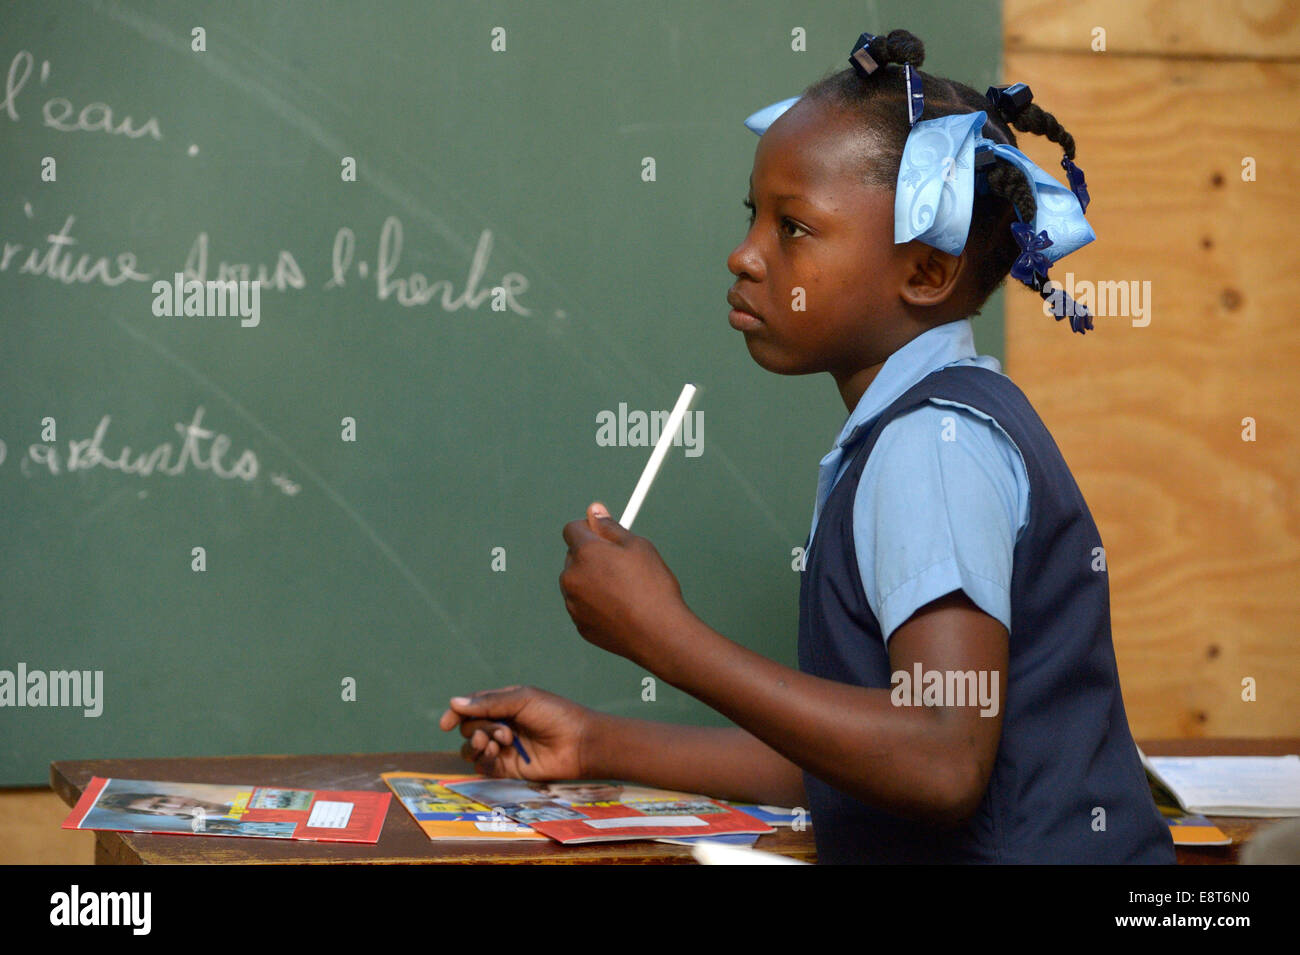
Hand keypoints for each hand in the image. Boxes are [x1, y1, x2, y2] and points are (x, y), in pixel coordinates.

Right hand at [438, 685, 592, 778]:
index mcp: (504, 704)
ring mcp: (503, 747)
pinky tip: (497, 754)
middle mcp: (500, 725)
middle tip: (505, 733)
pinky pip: (482, 766)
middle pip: (469, 727)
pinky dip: (482, 759)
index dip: (457, 714)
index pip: (471, 707)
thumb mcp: (521, 700)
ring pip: (471, 748)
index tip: (446, 723)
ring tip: (496, 744)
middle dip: (479, 729)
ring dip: (477, 745)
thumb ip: (487, 703)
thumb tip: (453, 702)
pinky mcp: (507, 768)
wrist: (578, 743)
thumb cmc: (555, 714)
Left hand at [559, 502, 691, 664]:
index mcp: (585, 553)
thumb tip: (595, 510)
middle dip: (591, 556)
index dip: (589, 528)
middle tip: (620, 564)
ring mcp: (573, 603)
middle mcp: (572, 577)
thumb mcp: (638, 546)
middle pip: (573, 556)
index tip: (604, 534)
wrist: (658, 634)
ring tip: (624, 591)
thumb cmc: (652, 587)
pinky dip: (596, 604)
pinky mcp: (580, 624)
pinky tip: (621, 609)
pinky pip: (583, 606)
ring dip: (592, 581)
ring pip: (578, 582)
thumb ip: (611, 527)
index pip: (572, 529)